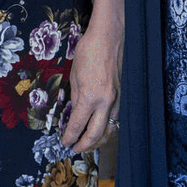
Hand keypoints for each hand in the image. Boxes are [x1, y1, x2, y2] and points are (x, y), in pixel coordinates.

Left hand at [63, 17, 121, 153]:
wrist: (109, 37)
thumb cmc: (89, 51)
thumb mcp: (75, 76)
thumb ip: (76, 98)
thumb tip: (75, 114)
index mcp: (90, 97)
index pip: (78, 125)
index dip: (70, 137)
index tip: (64, 142)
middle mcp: (106, 102)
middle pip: (97, 134)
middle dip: (85, 145)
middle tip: (75, 148)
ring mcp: (117, 100)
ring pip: (110, 129)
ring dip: (98, 140)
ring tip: (87, 143)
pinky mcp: (122, 96)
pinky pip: (115, 118)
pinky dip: (107, 127)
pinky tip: (100, 129)